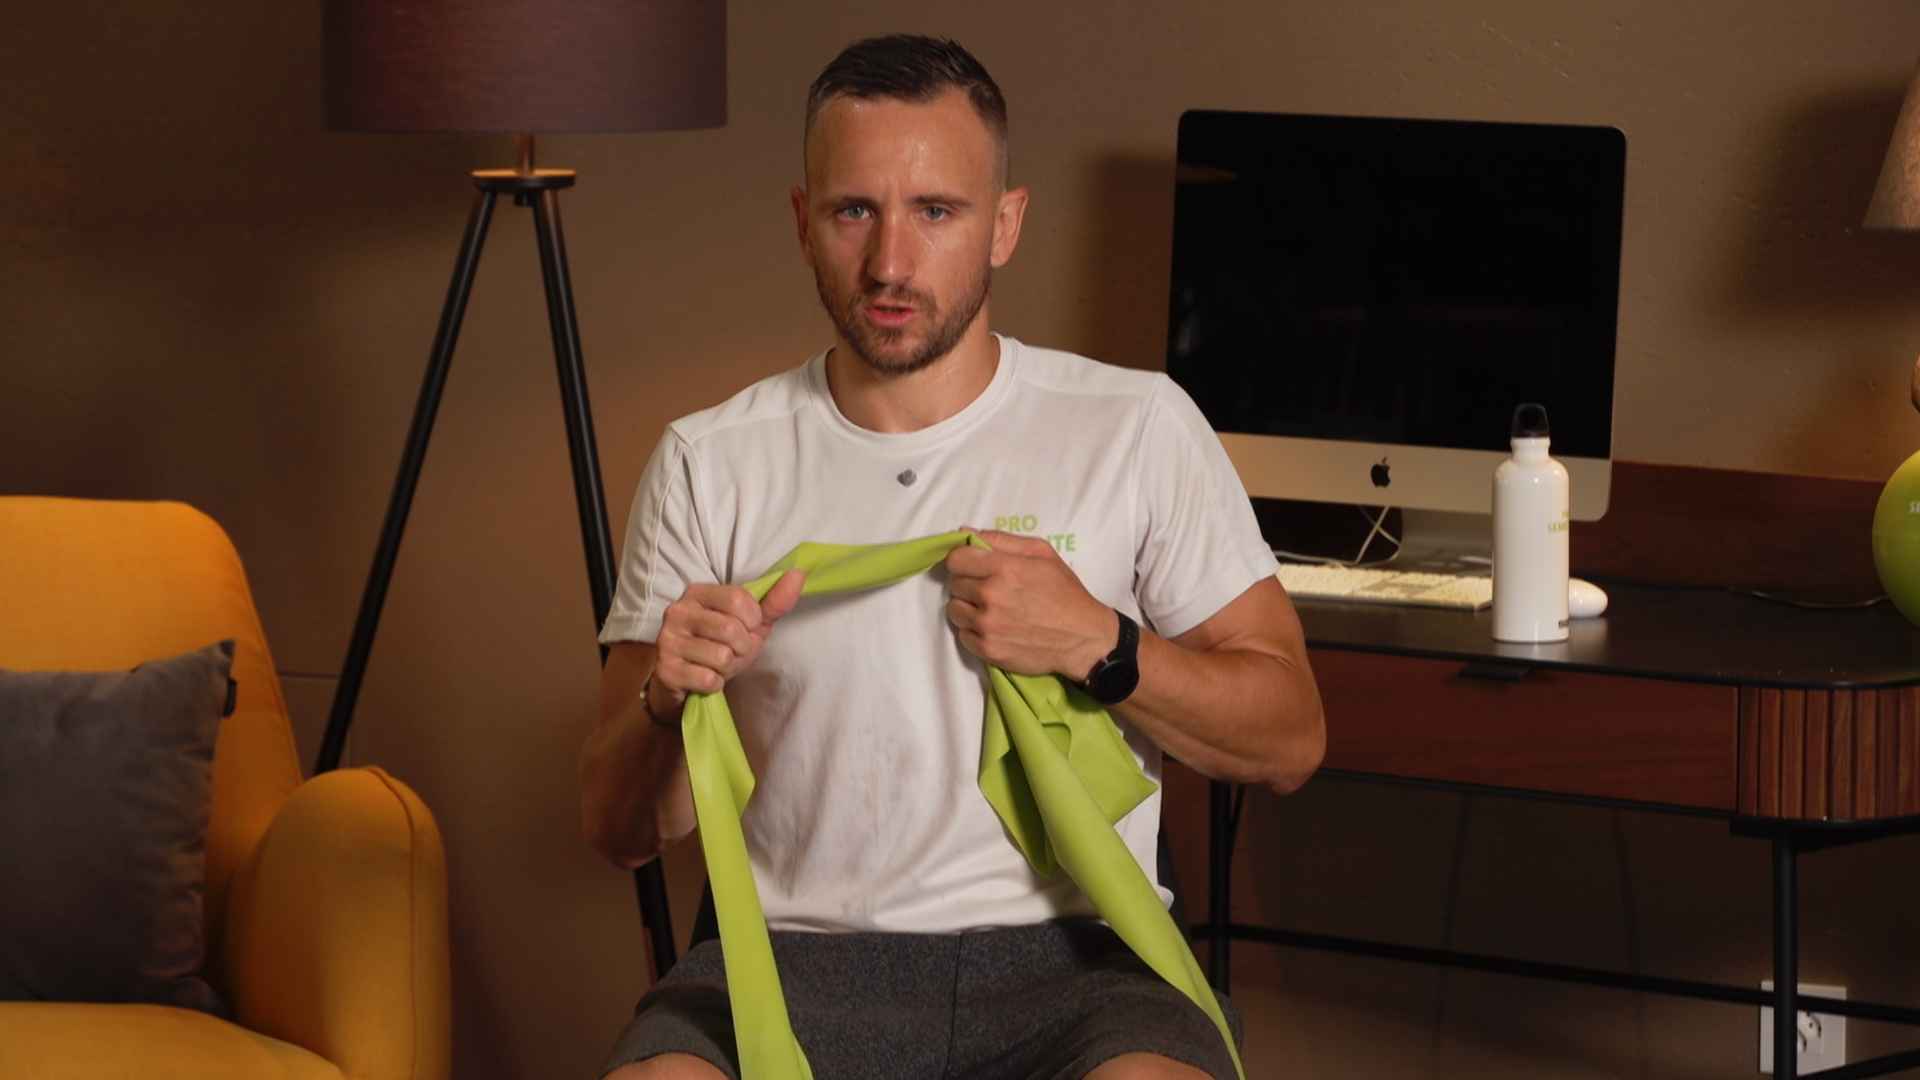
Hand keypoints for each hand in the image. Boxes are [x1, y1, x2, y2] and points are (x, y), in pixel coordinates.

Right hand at [649, 569, 805, 716]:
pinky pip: (708, 679)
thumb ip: (773, 602)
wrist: (683, 680)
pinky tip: (704, 677)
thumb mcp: (749, 623)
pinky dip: (715, 684)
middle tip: (734, 653)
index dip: (753, 620)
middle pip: (730, 630)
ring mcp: (668, 640)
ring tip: (717, 665)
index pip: (738, 598)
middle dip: (743, 648)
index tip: (748, 629)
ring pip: (721, 657)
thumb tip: (799, 574)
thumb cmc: (719, 645)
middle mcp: (678, 611)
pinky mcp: (666, 670)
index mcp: (697, 592)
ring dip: (729, 668)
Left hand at [944, 529, 1116, 678]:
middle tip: (990, 589)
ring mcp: (988, 625)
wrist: (1083, 637)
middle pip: (954, 584)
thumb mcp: (1042, 553)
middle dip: (968, 584)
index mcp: (1003, 568)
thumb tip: (965, 531)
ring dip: (968, 608)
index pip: (956, 559)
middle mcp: (991, 596)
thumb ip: (1001, 540)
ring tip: (991, 609)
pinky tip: (994, 627)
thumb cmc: (1065, 592)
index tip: (973, 566)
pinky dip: (974, 631)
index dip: (963, 560)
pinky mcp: (988, 650)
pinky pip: (963, 635)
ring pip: (954, 610)